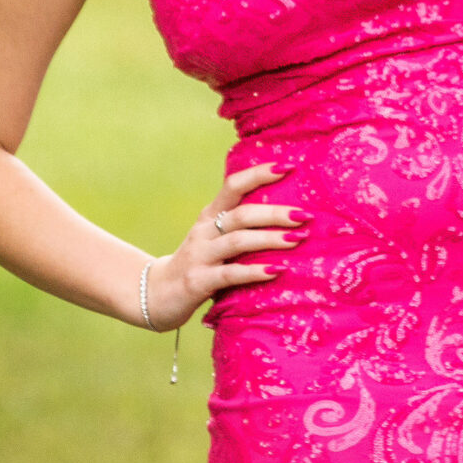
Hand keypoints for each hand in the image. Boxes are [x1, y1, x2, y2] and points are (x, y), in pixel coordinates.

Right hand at [136, 162, 305, 329]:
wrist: (157, 295)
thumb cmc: (199, 263)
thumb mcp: (215, 238)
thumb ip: (241, 226)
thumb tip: (289, 214)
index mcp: (210, 215)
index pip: (234, 185)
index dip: (260, 174)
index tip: (289, 167)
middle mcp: (204, 231)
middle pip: (242, 214)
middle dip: (275, 213)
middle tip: (305, 215)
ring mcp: (200, 255)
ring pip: (237, 241)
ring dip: (270, 239)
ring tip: (297, 239)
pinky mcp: (198, 281)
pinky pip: (230, 274)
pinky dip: (254, 271)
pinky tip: (277, 271)